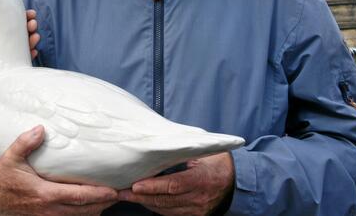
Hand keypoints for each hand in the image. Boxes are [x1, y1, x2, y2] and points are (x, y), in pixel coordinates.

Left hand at [0, 9, 38, 71]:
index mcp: (2, 26)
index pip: (17, 19)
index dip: (26, 16)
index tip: (31, 13)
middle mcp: (8, 37)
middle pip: (24, 31)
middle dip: (31, 26)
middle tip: (32, 24)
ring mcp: (9, 49)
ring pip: (26, 44)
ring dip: (32, 40)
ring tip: (34, 37)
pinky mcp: (8, 60)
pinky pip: (22, 58)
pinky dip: (29, 55)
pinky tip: (32, 52)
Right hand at [0, 126, 117, 215]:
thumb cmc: (3, 178)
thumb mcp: (11, 157)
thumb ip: (25, 143)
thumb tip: (41, 128)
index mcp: (45, 194)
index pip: (78, 196)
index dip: (98, 195)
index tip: (114, 190)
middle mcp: (50, 210)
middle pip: (86, 211)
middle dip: (105, 203)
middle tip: (121, 193)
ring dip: (96, 209)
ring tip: (110, 198)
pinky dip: (84, 214)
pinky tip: (92, 206)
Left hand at [119, 153, 234, 215]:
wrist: (234, 179)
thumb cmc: (215, 160)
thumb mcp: (202, 153)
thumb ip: (181, 153)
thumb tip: (156, 146)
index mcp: (201, 179)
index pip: (173, 185)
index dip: (153, 187)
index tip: (135, 185)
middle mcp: (199, 198)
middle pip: (165, 200)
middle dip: (140, 196)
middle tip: (120, 191)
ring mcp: (197, 209)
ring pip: (165, 210)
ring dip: (144, 202)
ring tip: (126, 195)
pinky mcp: (195, 215)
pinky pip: (170, 214)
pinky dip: (155, 207)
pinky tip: (142, 199)